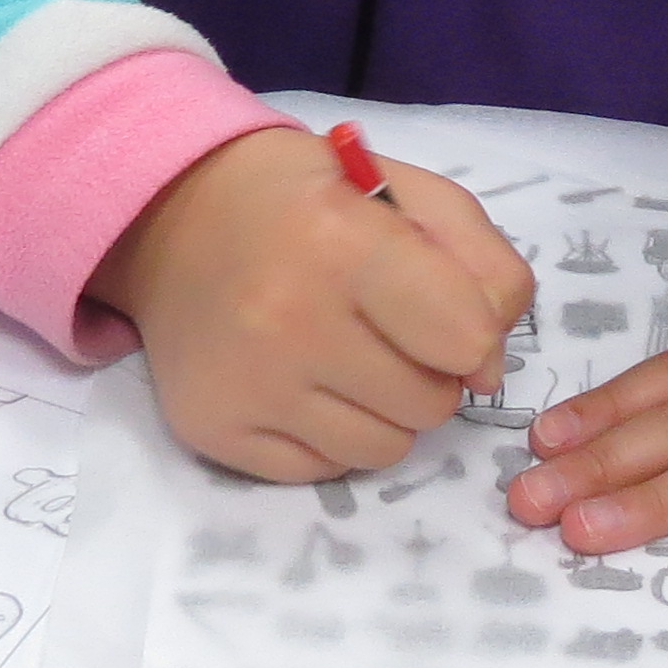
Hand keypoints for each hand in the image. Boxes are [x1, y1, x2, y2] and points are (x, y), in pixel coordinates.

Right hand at [93, 129, 531, 478]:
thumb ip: (487, 270)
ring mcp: (245, 383)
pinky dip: (332, 437)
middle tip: (388, 329)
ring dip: (387, 411)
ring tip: (349, 356)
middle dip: (429, 372)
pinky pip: (324, 471)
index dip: (475, 334)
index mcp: (345, 242)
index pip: (466, 339)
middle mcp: (287, 319)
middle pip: (431, 404)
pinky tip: (305, 383)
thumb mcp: (418, 196)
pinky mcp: (211, 431)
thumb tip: (489, 373)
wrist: (179, 216)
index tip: (448, 315)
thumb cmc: (318, 201)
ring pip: (384, 449)